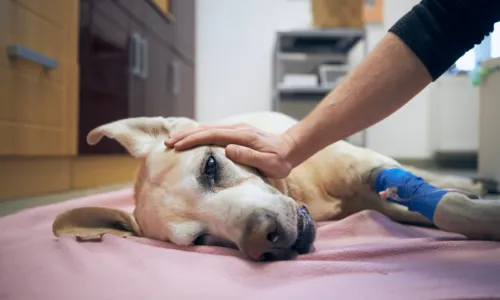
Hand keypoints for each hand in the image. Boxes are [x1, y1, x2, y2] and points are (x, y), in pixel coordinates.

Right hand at [164, 123, 296, 178]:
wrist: (290, 148)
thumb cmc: (280, 160)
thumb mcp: (269, 163)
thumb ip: (249, 156)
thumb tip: (228, 149)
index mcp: (242, 136)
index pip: (213, 135)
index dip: (194, 139)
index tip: (178, 145)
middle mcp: (237, 129)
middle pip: (206, 128)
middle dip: (186, 135)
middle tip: (167, 142)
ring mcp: (236, 129)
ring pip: (208, 128)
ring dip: (190, 133)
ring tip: (173, 140)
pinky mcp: (235, 133)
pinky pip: (213, 131)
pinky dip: (199, 133)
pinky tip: (190, 137)